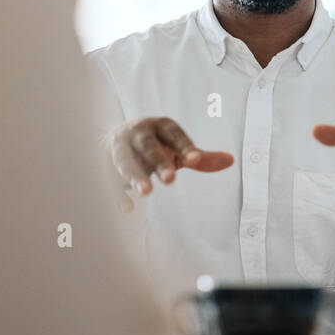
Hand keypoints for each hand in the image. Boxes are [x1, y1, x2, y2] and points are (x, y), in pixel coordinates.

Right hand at [106, 116, 233, 211]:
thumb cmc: (155, 146)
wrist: (111, 140)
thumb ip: (200, 157)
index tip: (196, 161)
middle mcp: (138, 133)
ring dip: (135, 175)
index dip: (185, 146)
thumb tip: (231, 160)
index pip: (175, 135)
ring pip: (125, 161)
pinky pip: (108, 178)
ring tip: (147, 192)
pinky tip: (126, 208)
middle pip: (149, 147)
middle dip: (159, 162)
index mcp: (160, 126)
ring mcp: (118, 147)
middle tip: (171, 180)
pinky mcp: (103, 164)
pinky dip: (116, 193)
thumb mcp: (176, 148)